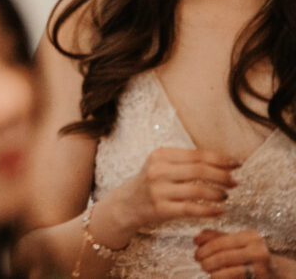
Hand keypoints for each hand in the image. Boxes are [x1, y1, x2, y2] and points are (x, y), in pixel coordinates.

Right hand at [109, 148, 237, 238]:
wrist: (127, 203)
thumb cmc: (152, 182)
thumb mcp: (163, 165)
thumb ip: (187, 161)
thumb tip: (224, 162)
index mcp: (160, 155)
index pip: (197, 155)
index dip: (220, 159)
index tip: (237, 163)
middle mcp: (158, 170)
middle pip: (199, 171)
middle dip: (222, 176)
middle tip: (235, 182)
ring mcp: (158, 190)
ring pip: (197, 190)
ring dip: (217, 193)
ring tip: (226, 196)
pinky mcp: (161, 209)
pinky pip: (191, 209)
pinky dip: (209, 210)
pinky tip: (219, 211)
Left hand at [194, 229, 295, 277]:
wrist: (274, 270)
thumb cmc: (249, 254)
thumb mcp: (235, 243)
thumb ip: (216, 238)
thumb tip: (196, 239)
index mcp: (250, 236)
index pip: (221, 241)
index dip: (205, 248)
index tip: (196, 253)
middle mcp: (258, 249)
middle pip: (223, 255)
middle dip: (206, 260)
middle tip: (199, 262)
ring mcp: (261, 266)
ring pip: (228, 269)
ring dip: (212, 270)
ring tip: (205, 269)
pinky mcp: (260, 277)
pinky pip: (234, 278)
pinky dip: (220, 277)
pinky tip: (215, 276)